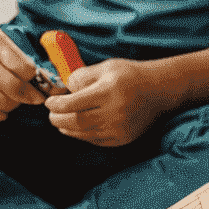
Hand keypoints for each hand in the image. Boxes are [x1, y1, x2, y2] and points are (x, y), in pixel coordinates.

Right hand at [0, 23, 47, 120]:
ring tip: (16, 100)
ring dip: (12, 105)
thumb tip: (55, 87)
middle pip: (7, 85)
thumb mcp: (11, 50)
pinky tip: (3, 109)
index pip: (18, 66)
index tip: (37, 79)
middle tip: (35, 98)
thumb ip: (28, 64)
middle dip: (26, 95)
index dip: (31, 76)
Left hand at [47, 58, 164, 147]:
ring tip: (60, 122)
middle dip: (58, 119)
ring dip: (67, 129)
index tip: (49, 102)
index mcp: (108, 92)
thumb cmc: (130, 75)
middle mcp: (114, 112)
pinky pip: (95, 140)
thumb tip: (64, 89)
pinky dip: (82, 135)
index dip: (56, 105)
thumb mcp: (105, 67)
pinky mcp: (123, 139)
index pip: (73, 103)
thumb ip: (82, 76)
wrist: (159, 91)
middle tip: (51, 115)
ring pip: (84, 134)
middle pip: (76, 122)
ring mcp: (119, 128)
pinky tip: (77, 128)